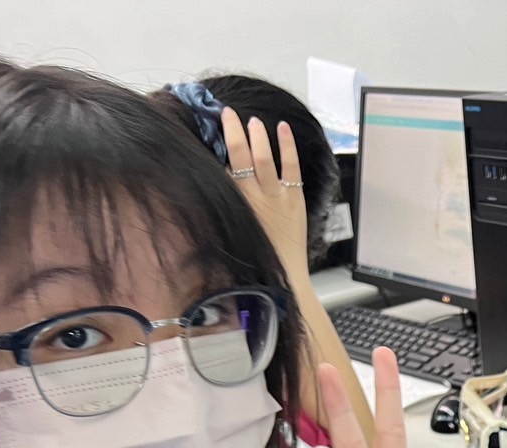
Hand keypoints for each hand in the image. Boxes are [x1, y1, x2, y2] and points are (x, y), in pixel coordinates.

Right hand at [220, 107, 308, 271]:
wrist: (283, 276)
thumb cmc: (257, 256)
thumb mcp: (233, 229)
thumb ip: (225, 206)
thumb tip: (218, 180)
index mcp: (233, 205)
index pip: (221, 169)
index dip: (216, 147)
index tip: (211, 129)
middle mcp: (251, 197)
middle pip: (238, 157)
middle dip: (232, 132)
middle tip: (226, 113)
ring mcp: (275, 197)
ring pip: (262, 159)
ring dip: (256, 137)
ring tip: (252, 121)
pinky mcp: (295, 199)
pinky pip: (291, 167)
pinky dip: (287, 146)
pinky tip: (283, 128)